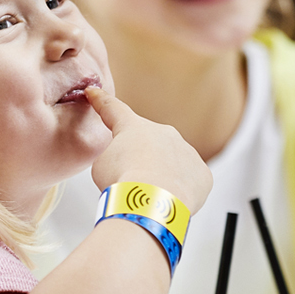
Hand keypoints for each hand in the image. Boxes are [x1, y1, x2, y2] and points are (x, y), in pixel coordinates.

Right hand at [85, 88, 211, 212]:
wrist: (152, 201)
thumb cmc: (121, 181)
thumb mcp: (101, 164)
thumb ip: (115, 155)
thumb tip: (131, 162)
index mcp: (132, 127)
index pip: (114, 109)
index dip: (101, 101)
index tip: (93, 91)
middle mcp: (163, 132)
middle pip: (148, 143)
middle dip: (139, 159)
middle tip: (131, 181)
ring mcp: (186, 151)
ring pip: (171, 162)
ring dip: (160, 175)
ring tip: (150, 196)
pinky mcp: (201, 172)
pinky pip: (188, 180)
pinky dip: (178, 190)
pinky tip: (167, 200)